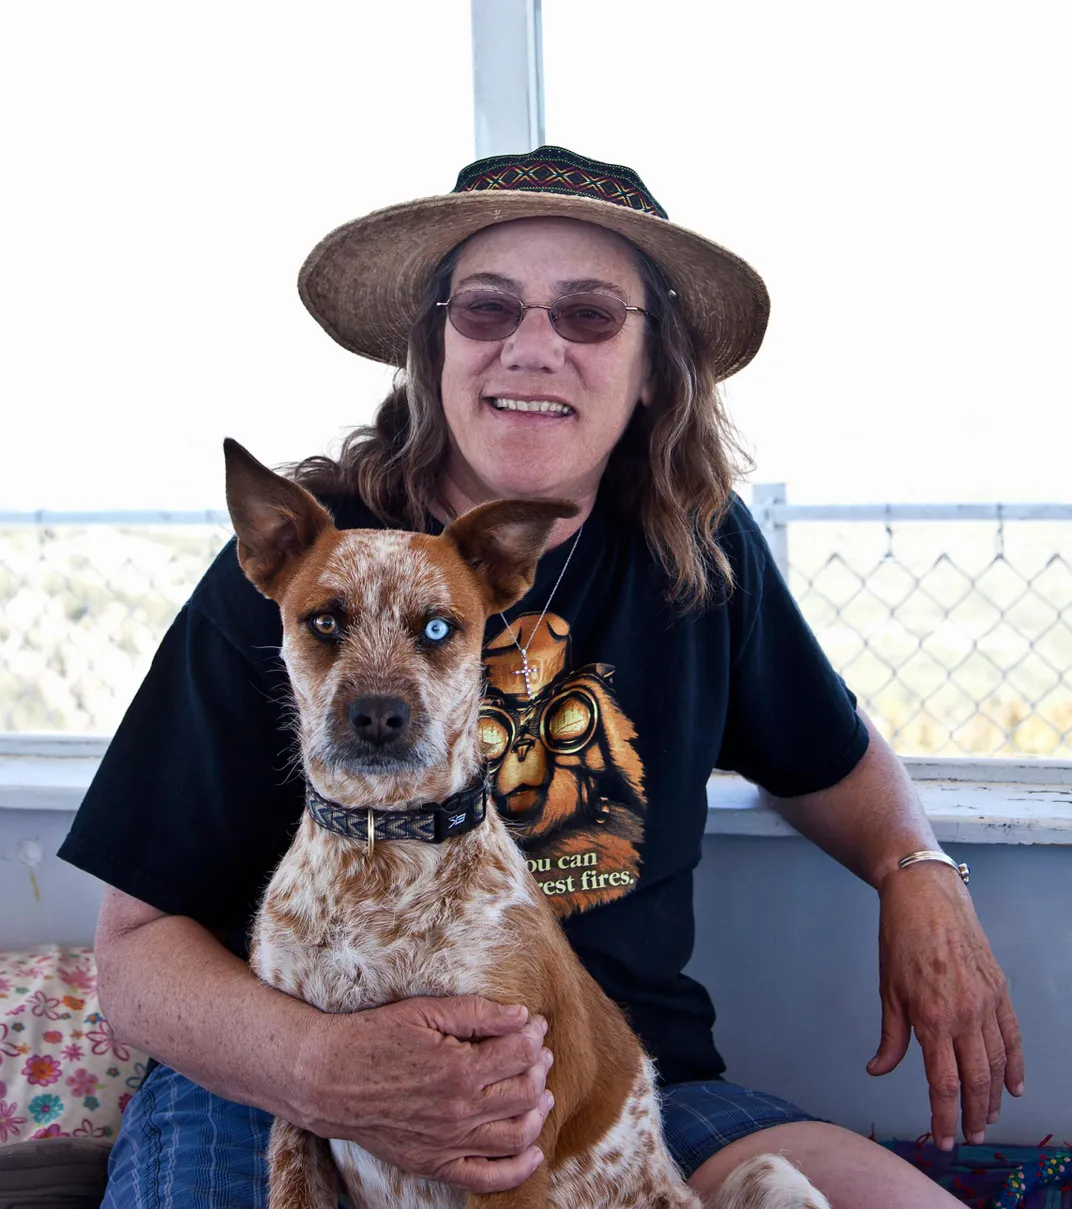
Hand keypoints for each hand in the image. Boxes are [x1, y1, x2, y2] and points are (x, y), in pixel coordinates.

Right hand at [288, 995, 554, 1191]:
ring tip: (542, 1093)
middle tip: (539, 1053)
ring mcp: (448, 1142)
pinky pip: (486, 1178)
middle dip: (541, 1068)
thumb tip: (523, 1015)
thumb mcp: (424, 1011)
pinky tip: (533, 1151)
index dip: (535, 1036)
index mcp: (458, 1068)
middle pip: (526, 1092)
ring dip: (538, 1112)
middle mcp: (459, 1110)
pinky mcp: (433, 1164)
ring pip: (517, 1135)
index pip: (520, 1053)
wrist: (327, 1079)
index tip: (535, 1025)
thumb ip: (476, 1012)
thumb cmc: (374, 1038)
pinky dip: (517, 1169)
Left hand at [867, 863, 1023, 1150]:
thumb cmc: (900, 940)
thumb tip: (878, 1069)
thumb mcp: (887, 990)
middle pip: (976, 1080)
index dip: (944, 1118)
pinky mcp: (999, 989)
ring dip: (994, 1096)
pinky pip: (1013, 1036)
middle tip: (970, 1137)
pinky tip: (1013, 1086)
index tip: (943, 1141)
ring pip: (998, 1063)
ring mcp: (986, 1002)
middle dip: (973, 1115)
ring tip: (987, 1118)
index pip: (943, 1083)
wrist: (925, 896)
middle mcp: (964, 1015)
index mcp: (931, 1018)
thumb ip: (890, 1037)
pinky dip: (1016, 1064)